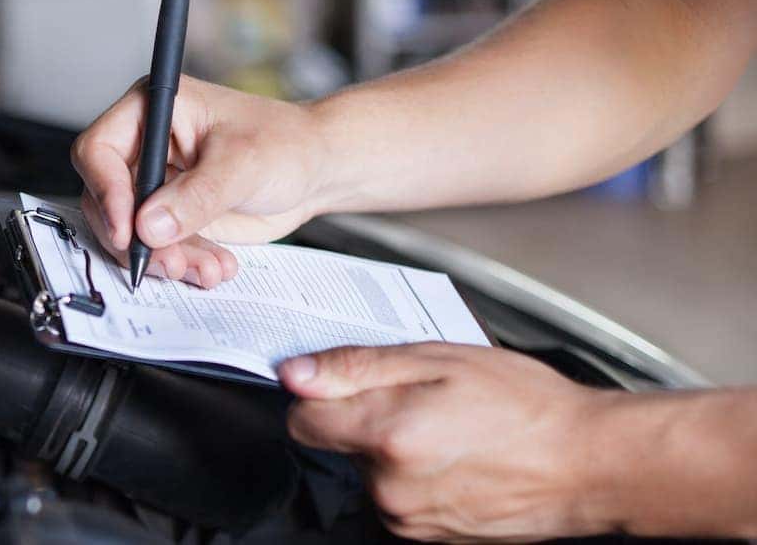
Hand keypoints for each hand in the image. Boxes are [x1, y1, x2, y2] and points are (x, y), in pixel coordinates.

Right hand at [72, 75, 332, 287]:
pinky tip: (215, 266)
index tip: (128, 230)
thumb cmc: (286, 143)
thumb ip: (196, 196)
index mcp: (152, 110)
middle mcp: (146, 147)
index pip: (99, 150)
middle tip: (167, 261)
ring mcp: (157, 184)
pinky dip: (184, 264)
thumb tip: (149, 225)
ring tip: (205, 269)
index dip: (106, 192)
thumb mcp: (243, 164)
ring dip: (164, 259)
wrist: (316, 171)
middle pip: (107, 199)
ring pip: (131, 232)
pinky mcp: (172, 217)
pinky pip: (159, 249)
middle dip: (136, 238)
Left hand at [279, 343, 617, 541]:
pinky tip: (460, 456)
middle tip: (425, 398)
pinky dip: (418, 476)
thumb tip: (295, 373)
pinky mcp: (427, 536)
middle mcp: (389, 486)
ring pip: (371, 472)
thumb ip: (356, 366)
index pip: (302, 421)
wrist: (590, 464)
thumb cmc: (527, 407)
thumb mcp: (439, 359)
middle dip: (369, 418)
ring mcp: (408, 517)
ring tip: (452, 428)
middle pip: (340, 445)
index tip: (349, 383)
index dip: (321, 395)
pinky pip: (400, 496)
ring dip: (396, 449)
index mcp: (386, 435)